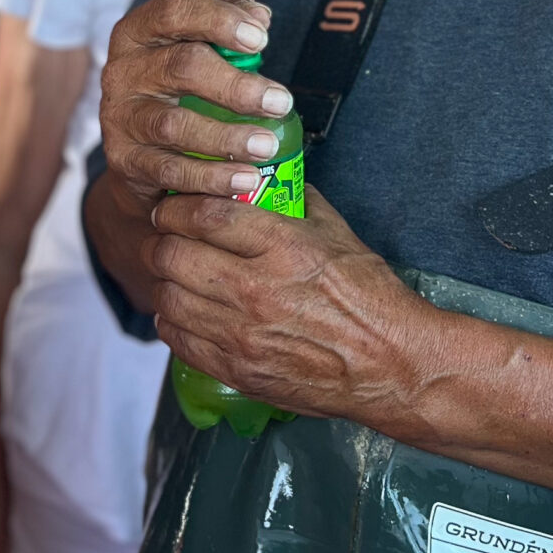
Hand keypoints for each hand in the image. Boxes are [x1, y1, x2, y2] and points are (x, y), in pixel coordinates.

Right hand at [98, 0, 295, 204]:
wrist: (137, 148)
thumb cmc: (177, 84)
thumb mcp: (194, 44)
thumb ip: (227, 19)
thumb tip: (260, 15)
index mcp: (138, 32)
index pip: (174, 11)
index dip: (218, 20)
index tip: (262, 39)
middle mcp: (122, 71)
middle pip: (181, 67)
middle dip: (236, 86)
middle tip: (280, 102)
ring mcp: (120, 118)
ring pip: (175, 125)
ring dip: (227, 138)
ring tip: (267, 146)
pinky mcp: (125, 161)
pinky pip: (171, 171)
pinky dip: (211, 177)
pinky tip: (245, 178)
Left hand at [144, 186, 427, 424]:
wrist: (391, 365)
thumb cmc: (370, 297)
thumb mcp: (338, 233)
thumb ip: (295, 202)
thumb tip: (263, 181)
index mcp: (282, 246)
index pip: (204, 215)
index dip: (177, 207)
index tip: (172, 207)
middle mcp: (255, 289)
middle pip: (173, 255)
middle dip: (162, 241)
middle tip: (166, 237)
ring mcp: (242, 334)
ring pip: (169, 298)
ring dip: (164, 281)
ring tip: (173, 274)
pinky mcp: (238, 370)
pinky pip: (180, 341)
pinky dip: (172, 322)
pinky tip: (182, 312)